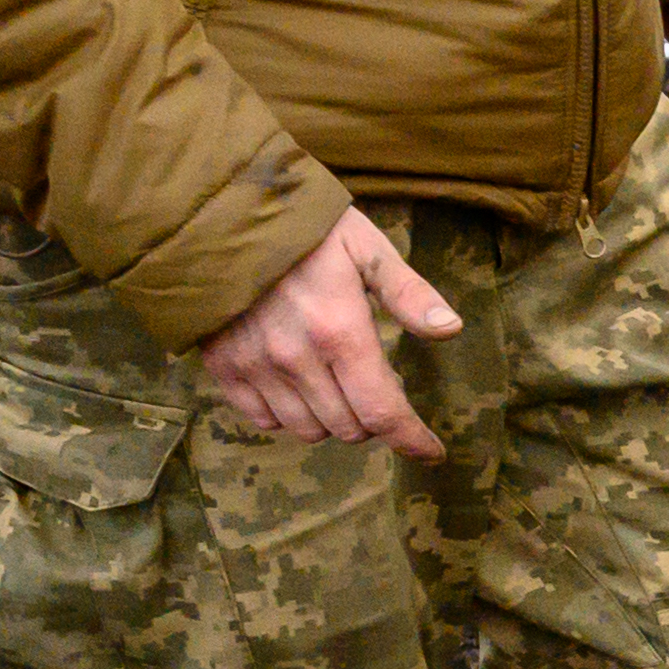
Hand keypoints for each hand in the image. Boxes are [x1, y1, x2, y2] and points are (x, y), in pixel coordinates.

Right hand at [197, 212, 460, 457]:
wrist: (217, 216)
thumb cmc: (303, 229)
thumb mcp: (366, 248)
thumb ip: (408, 292)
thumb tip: (451, 328)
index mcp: (339, 331)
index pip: (383, 412)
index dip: (412, 440)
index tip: (431, 452)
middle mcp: (295, 358)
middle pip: (350, 428)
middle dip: (375, 420)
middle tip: (379, 389)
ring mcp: (255, 366)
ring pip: (308, 431)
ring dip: (334, 421)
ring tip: (341, 387)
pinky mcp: (223, 366)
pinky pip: (264, 419)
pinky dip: (289, 416)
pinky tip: (300, 388)